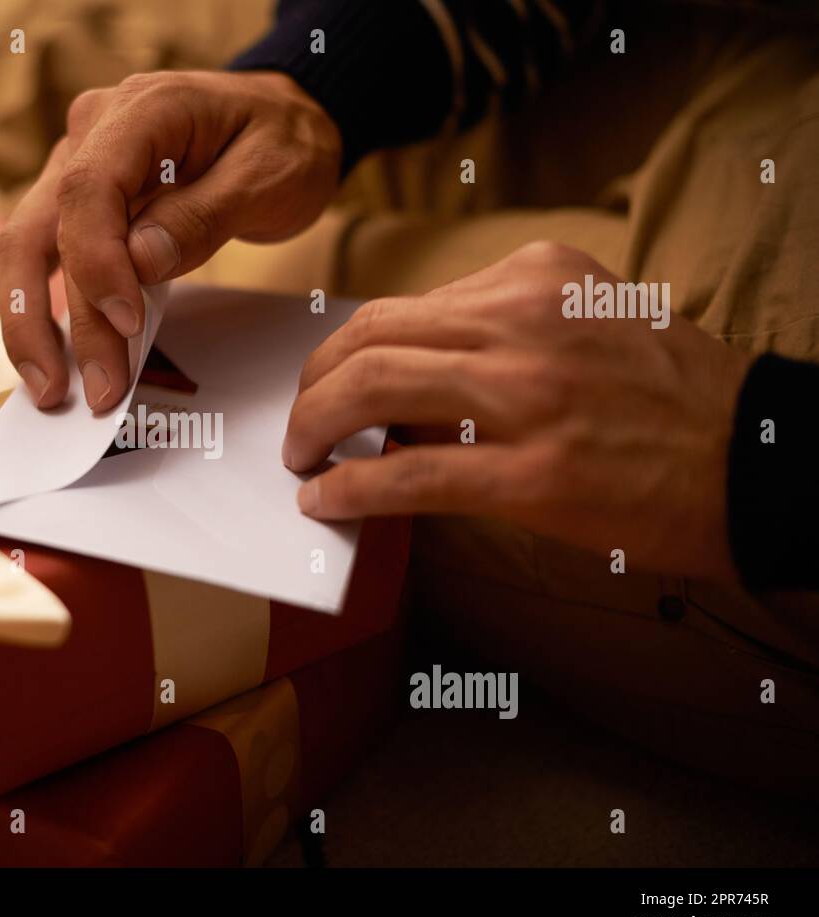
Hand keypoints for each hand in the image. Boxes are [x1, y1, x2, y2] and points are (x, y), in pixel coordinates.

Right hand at [0, 69, 340, 410]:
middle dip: (51, 318)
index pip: (89, 188)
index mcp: (141, 110)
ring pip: (26, 248)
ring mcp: (78, 166)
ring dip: (32, 324)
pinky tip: (61, 364)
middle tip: (83, 390)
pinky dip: (49, 313)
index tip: (128, 322)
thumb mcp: (268, 175)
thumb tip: (140, 261)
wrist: (286, 120)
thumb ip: (202, 216)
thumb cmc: (283, 141)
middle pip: (40, 228)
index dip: (98, 263)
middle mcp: (92, 133)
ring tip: (53, 391)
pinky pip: (49, 260)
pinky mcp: (82, 203)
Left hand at [283, 241, 752, 582]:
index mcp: (536, 277)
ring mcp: (528, 397)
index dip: (346, 350)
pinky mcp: (533, 475)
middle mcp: (525, 321)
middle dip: (312, 384)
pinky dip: (347, 487)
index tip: (327, 381)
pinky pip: (406, 474)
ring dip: (313, 427)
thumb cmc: (669, 395)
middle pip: (369, 337)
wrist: (759, 458)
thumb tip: (402, 382)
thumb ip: (497, 330)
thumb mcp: (587, 319)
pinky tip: (324, 499)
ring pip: (372, 389)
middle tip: (298, 424)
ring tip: (301, 458)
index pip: (404, 307)